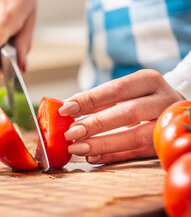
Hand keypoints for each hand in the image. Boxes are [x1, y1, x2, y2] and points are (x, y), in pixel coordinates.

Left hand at [59, 69, 184, 163]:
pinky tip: (93, 157)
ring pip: (135, 136)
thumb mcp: (124, 93)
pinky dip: (113, 156)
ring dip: (102, 144)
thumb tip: (65, 108)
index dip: (89, 99)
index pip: (116, 89)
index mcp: (149, 81)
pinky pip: (138, 153)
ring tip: (77, 148)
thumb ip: (98, 99)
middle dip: (95, 124)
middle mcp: (164, 100)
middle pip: (127, 113)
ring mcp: (167, 124)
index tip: (65, 109)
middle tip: (70, 133)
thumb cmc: (140, 99)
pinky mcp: (165, 145)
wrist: (172, 112)